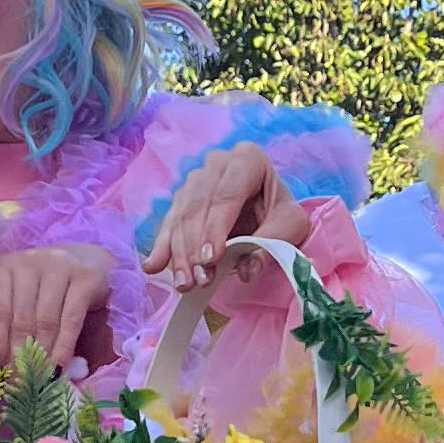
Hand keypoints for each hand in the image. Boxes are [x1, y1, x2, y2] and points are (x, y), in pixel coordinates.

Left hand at [0, 244, 116, 375]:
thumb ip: (10, 325)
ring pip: (46, 321)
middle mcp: (30, 262)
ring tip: (38, 379)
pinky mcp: (85, 277)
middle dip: (19, 356)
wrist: (88, 261)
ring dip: (42, 355)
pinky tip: (59, 367)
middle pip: (21, 318)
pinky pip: (71, 320)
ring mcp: (59, 266)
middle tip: (19, 383)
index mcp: (5, 268)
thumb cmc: (47, 289)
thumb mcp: (22, 299)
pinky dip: (64, 347)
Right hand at [141, 151, 310, 299]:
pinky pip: (169, 223)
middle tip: (199, 278)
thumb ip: (272, 243)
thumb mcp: (291, 224)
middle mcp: (216, 163)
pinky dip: (162, 247)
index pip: (227, 194)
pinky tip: (152, 266)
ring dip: (180, 253)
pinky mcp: (181, 199)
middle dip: (195, 246)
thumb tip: (247, 270)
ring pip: (181, 216)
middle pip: (198, 206)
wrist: (269, 205)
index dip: (216, 227)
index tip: (211, 258)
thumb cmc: (280, 210)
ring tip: (184, 283)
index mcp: (247, 159)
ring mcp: (195, 179)